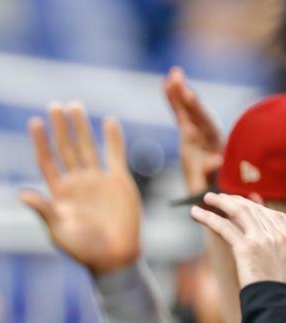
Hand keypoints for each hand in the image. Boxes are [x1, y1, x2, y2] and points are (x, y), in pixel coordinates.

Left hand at [20, 103, 140, 273]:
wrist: (113, 258)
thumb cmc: (82, 249)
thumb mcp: (58, 229)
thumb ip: (43, 209)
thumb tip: (22, 193)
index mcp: (60, 193)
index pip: (47, 161)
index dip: (41, 142)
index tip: (34, 123)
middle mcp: (77, 182)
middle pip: (66, 148)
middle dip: (60, 128)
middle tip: (54, 105)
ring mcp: (97, 180)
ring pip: (87, 147)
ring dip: (81, 128)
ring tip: (74, 106)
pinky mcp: (119, 182)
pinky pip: (115, 155)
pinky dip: (113, 139)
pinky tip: (108, 121)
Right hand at [163, 67, 223, 194]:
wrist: (208, 190)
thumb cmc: (207, 188)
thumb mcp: (207, 183)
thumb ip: (210, 173)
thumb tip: (214, 161)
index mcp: (212, 144)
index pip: (204, 122)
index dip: (196, 109)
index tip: (189, 96)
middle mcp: (206, 133)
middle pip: (196, 110)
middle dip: (186, 95)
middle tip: (178, 79)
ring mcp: (197, 130)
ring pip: (188, 108)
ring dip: (179, 91)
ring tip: (172, 74)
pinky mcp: (187, 130)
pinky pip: (179, 111)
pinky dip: (172, 98)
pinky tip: (166, 83)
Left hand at [191, 193, 285, 286]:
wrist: (277, 302)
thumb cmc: (278, 288)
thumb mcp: (281, 261)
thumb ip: (273, 243)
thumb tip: (257, 236)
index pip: (268, 213)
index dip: (251, 204)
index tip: (238, 200)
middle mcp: (279, 233)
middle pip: (253, 209)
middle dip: (233, 200)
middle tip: (217, 197)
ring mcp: (263, 239)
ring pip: (238, 212)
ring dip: (220, 202)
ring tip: (207, 198)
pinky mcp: (246, 248)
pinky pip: (224, 227)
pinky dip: (208, 217)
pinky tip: (195, 213)